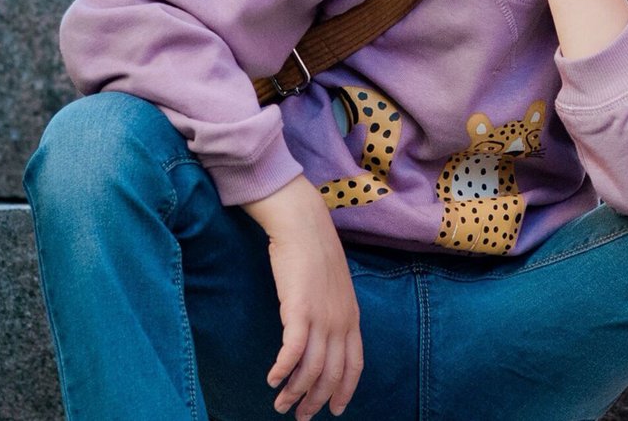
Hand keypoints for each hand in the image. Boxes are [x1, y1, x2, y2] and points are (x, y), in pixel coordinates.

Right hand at [265, 223, 363, 418]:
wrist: (304, 225)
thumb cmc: (314, 252)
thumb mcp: (333, 287)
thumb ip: (332, 312)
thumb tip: (321, 332)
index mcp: (352, 318)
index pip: (354, 365)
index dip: (344, 391)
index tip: (335, 409)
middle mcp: (340, 322)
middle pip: (332, 374)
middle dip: (316, 400)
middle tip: (300, 416)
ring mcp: (322, 317)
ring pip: (312, 368)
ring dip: (295, 391)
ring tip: (280, 404)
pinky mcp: (299, 310)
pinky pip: (293, 351)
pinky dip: (284, 369)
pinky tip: (273, 379)